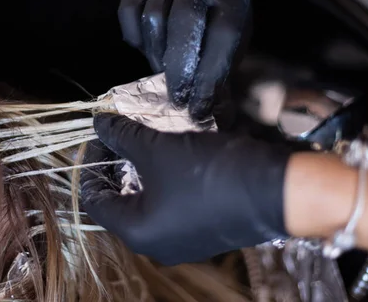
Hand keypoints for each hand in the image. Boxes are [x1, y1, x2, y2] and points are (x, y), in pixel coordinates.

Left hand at [81, 113, 289, 265]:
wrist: (275, 189)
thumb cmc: (210, 173)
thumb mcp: (158, 148)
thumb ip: (122, 136)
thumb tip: (100, 123)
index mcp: (137, 231)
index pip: (94, 199)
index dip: (92, 163)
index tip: (101, 135)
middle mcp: (157, 243)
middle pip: (121, 199)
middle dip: (119, 162)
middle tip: (123, 133)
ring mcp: (183, 239)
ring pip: (149, 199)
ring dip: (144, 167)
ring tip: (148, 137)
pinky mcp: (205, 229)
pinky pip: (173, 202)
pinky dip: (166, 178)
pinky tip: (174, 152)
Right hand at [118, 0, 251, 120]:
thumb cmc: (221, 23)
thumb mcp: (232, 46)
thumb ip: (221, 77)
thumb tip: (214, 119)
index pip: (223, 35)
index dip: (208, 75)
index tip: (197, 107)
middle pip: (185, 17)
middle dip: (178, 65)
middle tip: (176, 97)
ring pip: (152, 15)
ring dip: (155, 52)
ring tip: (162, 69)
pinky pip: (129, 9)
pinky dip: (135, 35)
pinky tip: (146, 46)